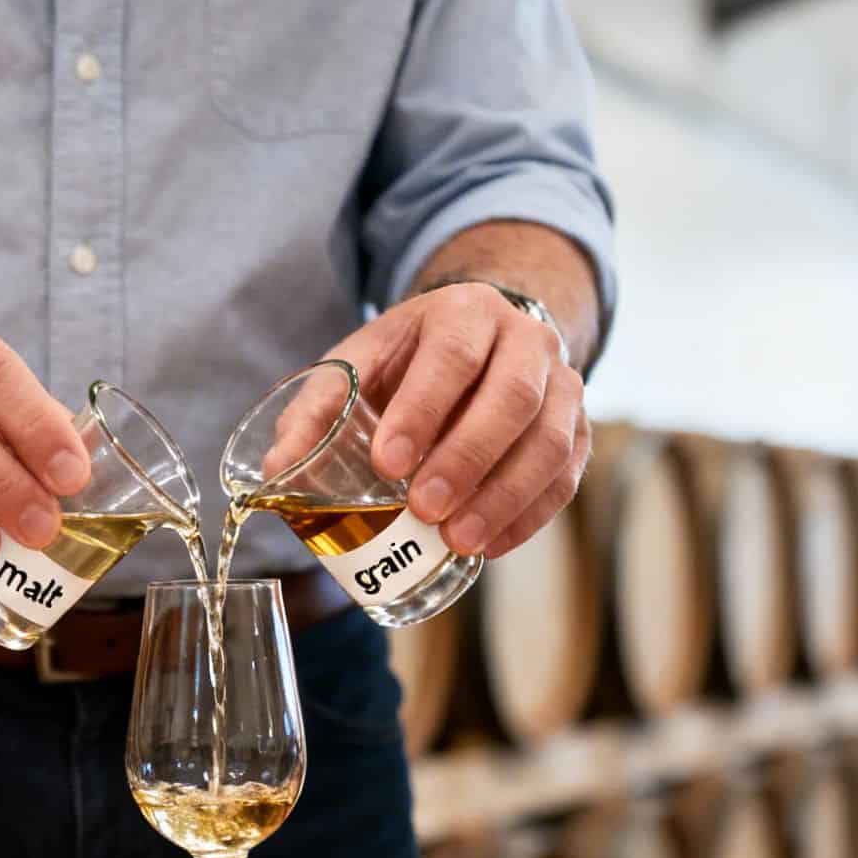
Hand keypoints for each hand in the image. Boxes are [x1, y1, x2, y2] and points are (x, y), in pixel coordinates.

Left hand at [326, 283, 589, 558]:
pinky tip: (487, 546)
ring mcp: (563, 384)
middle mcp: (526, 339)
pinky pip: (565, 477)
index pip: (453, 356)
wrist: (479, 342)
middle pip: (513, 398)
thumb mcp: (358, 365)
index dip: (424, 410)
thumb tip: (279, 469)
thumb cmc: (409, 362)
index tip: (389, 463)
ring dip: (504, 497)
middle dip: (468, 459)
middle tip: (423, 509)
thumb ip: (316, 411)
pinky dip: (528, 517)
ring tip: (457, 541)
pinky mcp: (577, 430)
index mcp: (466, 311)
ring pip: (550, 441)